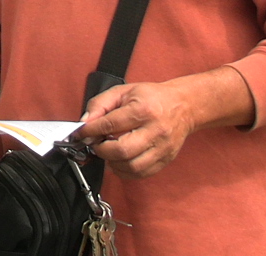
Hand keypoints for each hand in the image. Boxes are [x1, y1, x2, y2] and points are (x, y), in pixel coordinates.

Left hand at [77, 81, 195, 178]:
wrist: (183, 106)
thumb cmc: (152, 97)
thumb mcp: (122, 92)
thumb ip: (100, 105)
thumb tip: (85, 122)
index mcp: (143, 110)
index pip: (110, 125)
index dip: (90, 131)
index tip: (81, 133)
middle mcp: (155, 131)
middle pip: (121, 150)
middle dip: (101, 150)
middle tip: (96, 144)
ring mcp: (162, 148)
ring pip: (131, 166)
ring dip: (112, 163)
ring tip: (108, 152)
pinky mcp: (166, 159)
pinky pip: (141, 174)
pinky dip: (125, 171)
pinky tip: (119, 161)